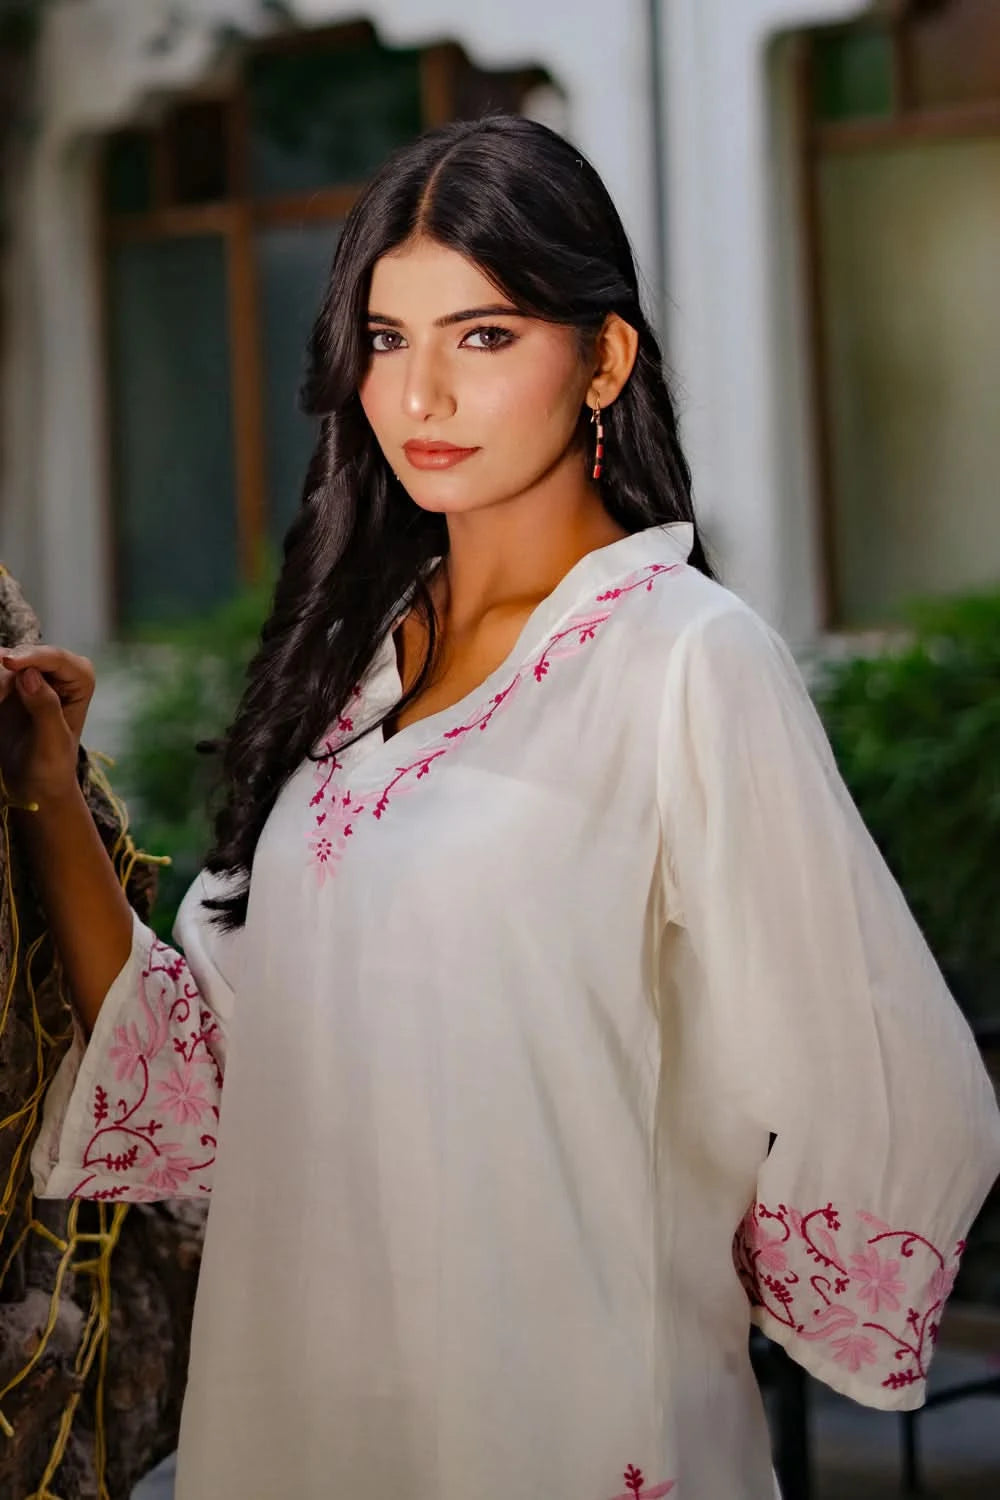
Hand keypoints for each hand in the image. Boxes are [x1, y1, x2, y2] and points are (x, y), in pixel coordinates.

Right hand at [0, 645, 94, 808]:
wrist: (34, 784)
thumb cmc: (52, 766)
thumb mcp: (52, 742)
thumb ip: (46, 708)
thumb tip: (30, 675)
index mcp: (80, 679)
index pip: (54, 658)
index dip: (30, 657)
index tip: (7, 663)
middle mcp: (56, 671)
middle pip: (22, 656)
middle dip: (3, 674)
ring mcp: (30, 675)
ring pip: (2, 663)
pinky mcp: (7, 685)